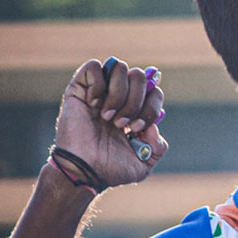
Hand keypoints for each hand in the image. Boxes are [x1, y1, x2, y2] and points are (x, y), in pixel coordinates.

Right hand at [52, 58, 167, 189]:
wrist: (84, 171)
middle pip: (140, 76)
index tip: (137, 129)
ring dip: (118, 94)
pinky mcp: (79, 88)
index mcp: (135, 110)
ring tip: (107, 117)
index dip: (151, 107)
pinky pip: (94, 66)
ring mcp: (100, 91)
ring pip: (120, 67)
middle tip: (122, 125)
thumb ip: (158, 147)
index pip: (154, 90)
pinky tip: (93, 104)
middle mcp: (119, 97)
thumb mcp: (144, 163)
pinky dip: (98, 85)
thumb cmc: (110, 168)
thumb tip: (153, 126)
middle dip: (135, 102)